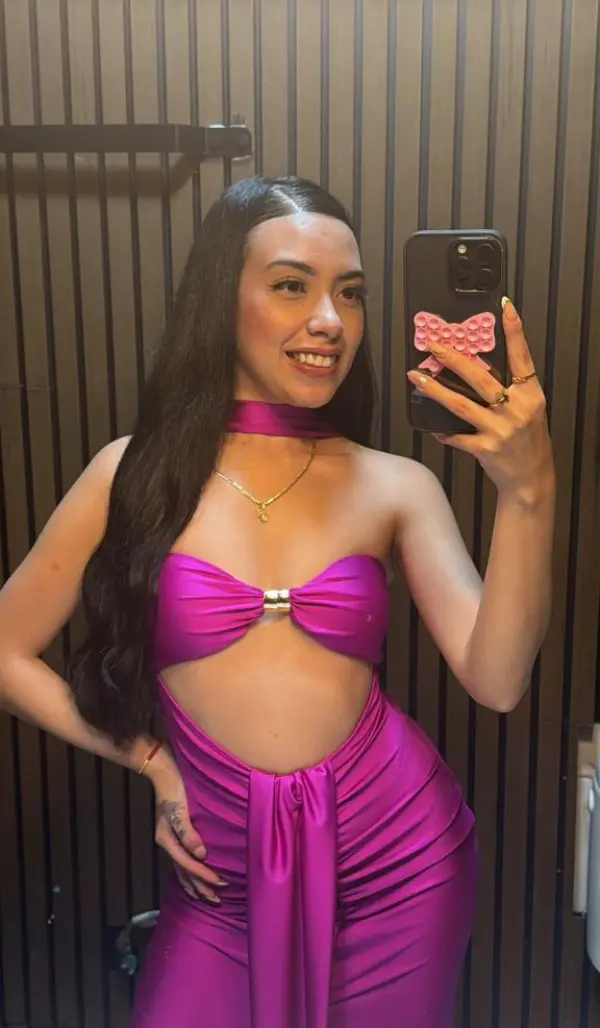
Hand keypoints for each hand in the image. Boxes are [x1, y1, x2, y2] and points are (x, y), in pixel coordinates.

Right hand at [147, 747, 226, 903]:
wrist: (164, 774)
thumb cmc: (174, 790)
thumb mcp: (179, 809)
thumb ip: (188, 832)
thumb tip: (200, 855)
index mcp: (167, 840)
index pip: (188, 864)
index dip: (204, 875)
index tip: (220, 883)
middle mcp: (167, 844)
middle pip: (184, 873)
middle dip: (200, 887)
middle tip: (217, 900)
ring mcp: (170, 841)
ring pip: (182, 870)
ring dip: (195, 885)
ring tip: (207, 897)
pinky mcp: (175, 836)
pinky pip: (182, 862)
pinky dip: (189, 874)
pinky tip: (194, 879)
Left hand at [407, 298, 553, 498]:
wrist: (532, 479)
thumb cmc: (529, 441)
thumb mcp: (529, 410)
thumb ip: (511, 390)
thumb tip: (477, 369)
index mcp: (530, 395)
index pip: (522, 356)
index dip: (514, 331)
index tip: (504, 307)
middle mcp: (516, 409)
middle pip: (480, 378)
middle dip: (453, 359)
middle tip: (433, 345)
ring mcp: (500, 430)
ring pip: (460, 405)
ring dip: (435, 390)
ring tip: (415, 377)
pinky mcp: (486, 449)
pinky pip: (457, 437)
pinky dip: (444, 433)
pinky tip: (433, 429)